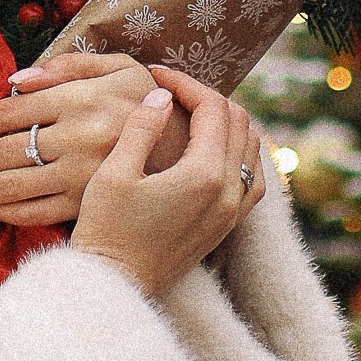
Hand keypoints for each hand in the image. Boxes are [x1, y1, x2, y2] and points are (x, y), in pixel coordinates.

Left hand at [0, 50, 183, 227]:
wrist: (193, 150)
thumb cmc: (148, 101)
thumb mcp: (120, 67)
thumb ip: (68, 65)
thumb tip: (16, 79)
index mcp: (81, 98)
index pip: (11, 110)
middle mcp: (78, 136)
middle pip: (5, 149)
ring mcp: (82, 173)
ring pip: (14, 184)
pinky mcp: (89, 203)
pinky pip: (37, 212)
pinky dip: (10, 212)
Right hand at [70, 70, 265, 300]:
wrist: (117, 286)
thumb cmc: (107, 231)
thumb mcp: (115, 173)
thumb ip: (142, 128)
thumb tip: (160, 95)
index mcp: (205, 174)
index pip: (212, 108)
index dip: (185, 83)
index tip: (156, 74)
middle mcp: (230, 191)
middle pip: (238, 121)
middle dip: (206, 98)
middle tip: (171, 91)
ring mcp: (233, 210)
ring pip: (252, 147)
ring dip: (226, 123)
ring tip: (190, 115)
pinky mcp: (228, 225)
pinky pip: (252, 177)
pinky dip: (239, 153)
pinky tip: (213, 150)